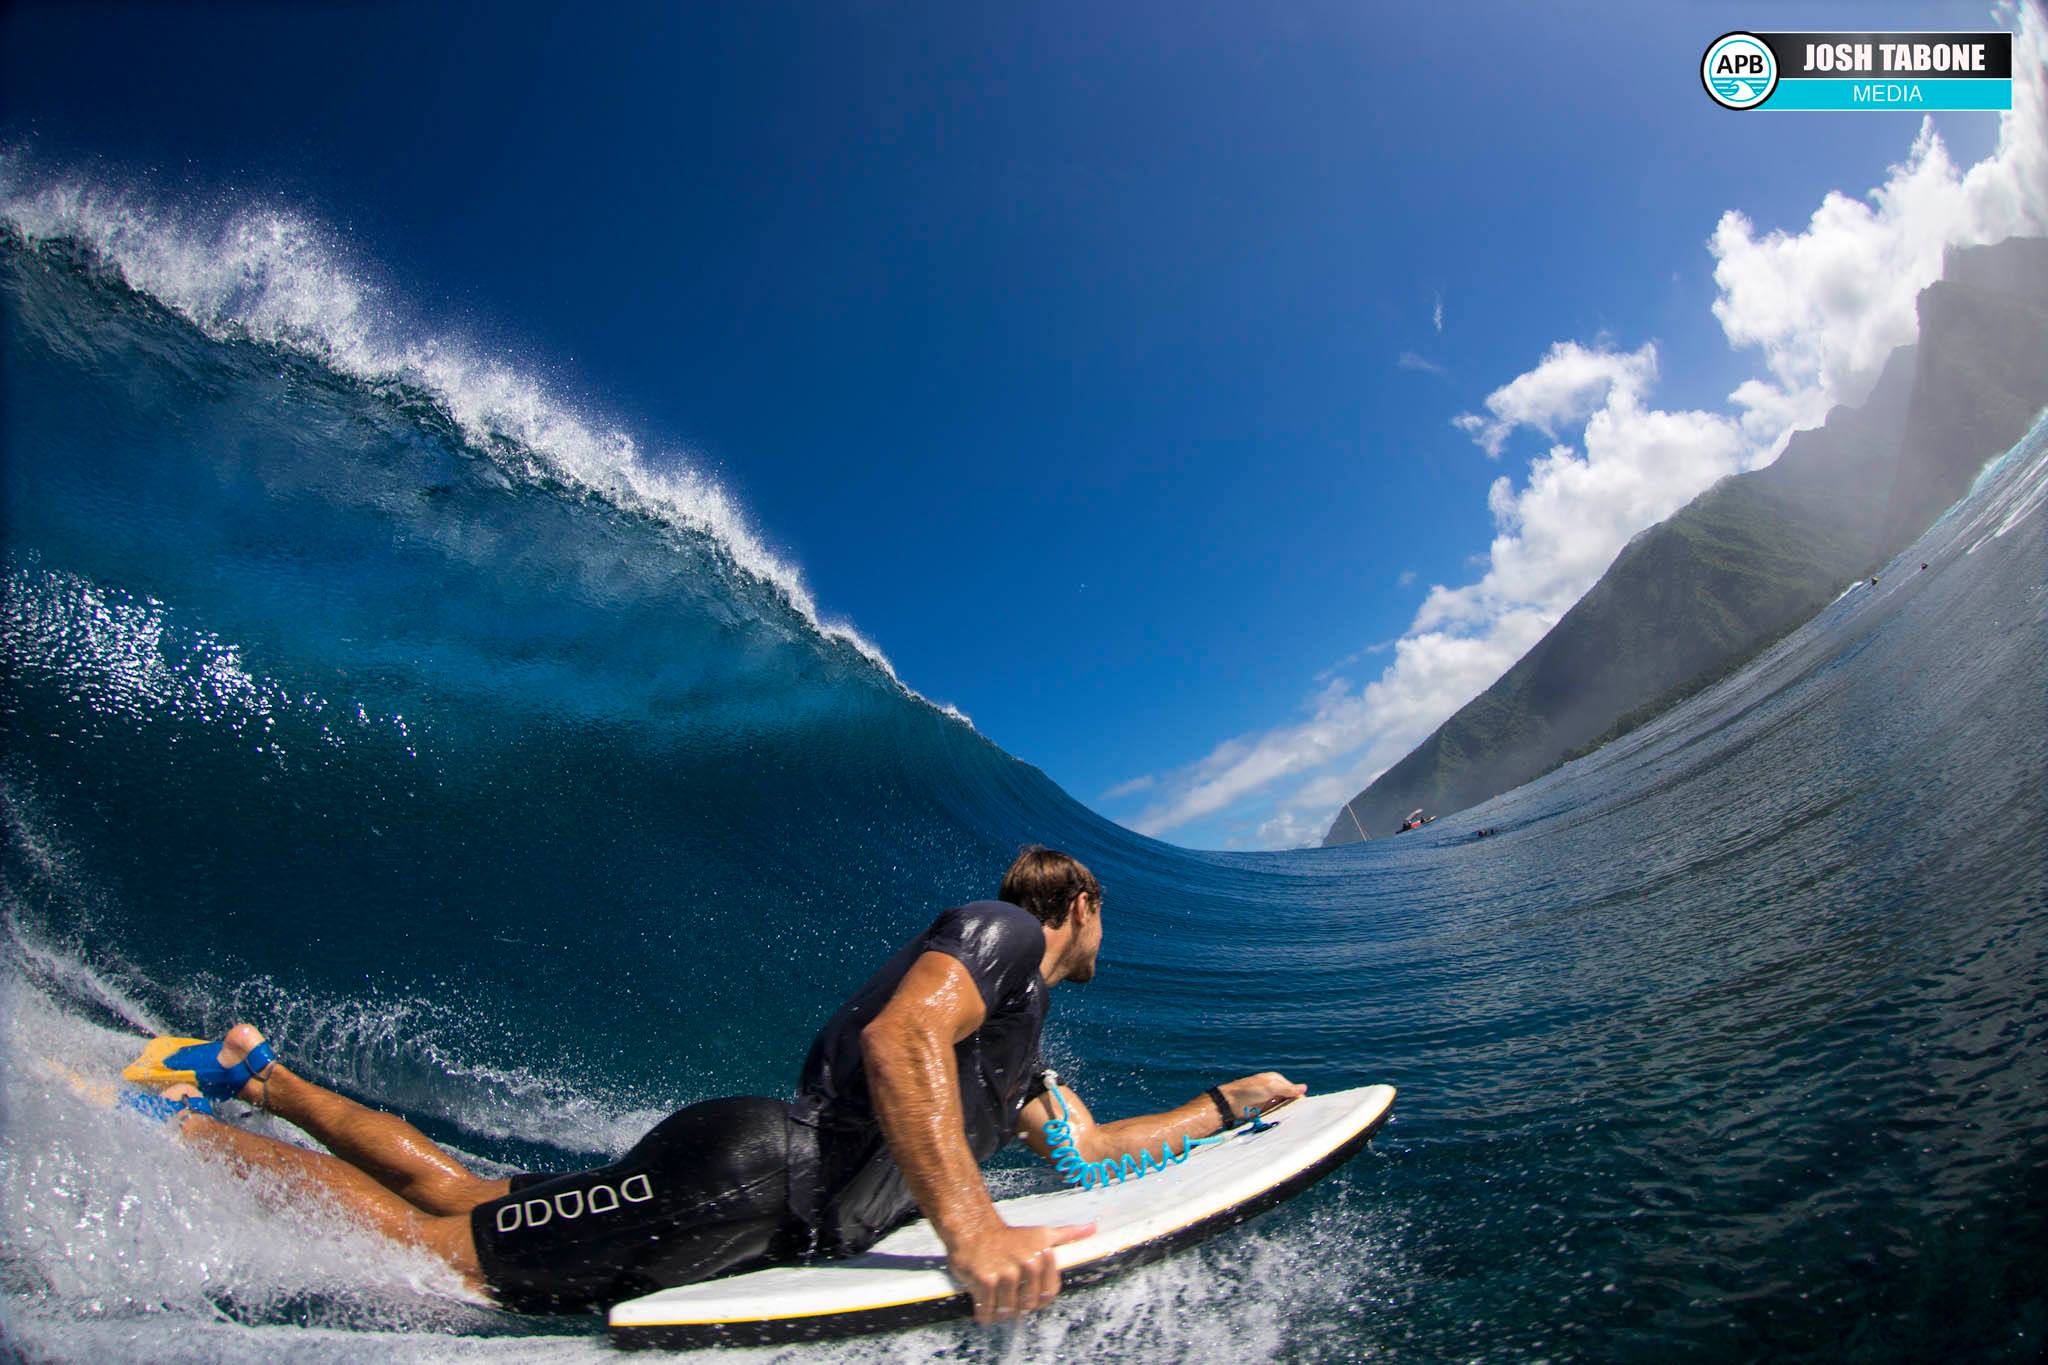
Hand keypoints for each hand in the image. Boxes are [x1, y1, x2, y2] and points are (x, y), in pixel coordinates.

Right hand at [946, 1219, 1095, 1323]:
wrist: (974, 1229)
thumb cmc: (1009, 1237)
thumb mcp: (1041, 1233)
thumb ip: (1068, 1234)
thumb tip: (1092, 1228)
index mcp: (1043, 1257)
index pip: (1048, 1295)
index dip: (1038, 1299)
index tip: (1026, 1293)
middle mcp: (1028, 1265)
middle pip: (1028, 1306)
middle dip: (1017, 1306)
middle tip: (1008, 1294)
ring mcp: (1006, 1274)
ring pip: (1008, 1312)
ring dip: (1000, 1312)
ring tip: (995, 1298)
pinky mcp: (986, 1281)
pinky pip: (987, 1312)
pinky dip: (984, 1314)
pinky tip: (983, 1303)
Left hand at [1219, 1071, 1306, 1122]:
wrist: (1230, 1103)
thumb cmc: (1249, 1091)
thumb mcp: (1270, 1087)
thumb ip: (1287, 1088)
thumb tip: (1304, 1088)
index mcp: (1275, 1080)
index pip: (1293, 1089)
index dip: (1298, 1097)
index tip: (1305, 1107)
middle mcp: (1273, 1090)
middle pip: (1289, 1098)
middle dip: (1294, 1106)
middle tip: (1302, 1116)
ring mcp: (1269, 1101)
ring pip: (1283, 1107)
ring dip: (1287, 1113)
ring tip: (1295, 1121)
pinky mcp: (1264, 1111)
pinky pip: (1276, 1114)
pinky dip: (1280, 1117)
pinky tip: (1285, 1122)